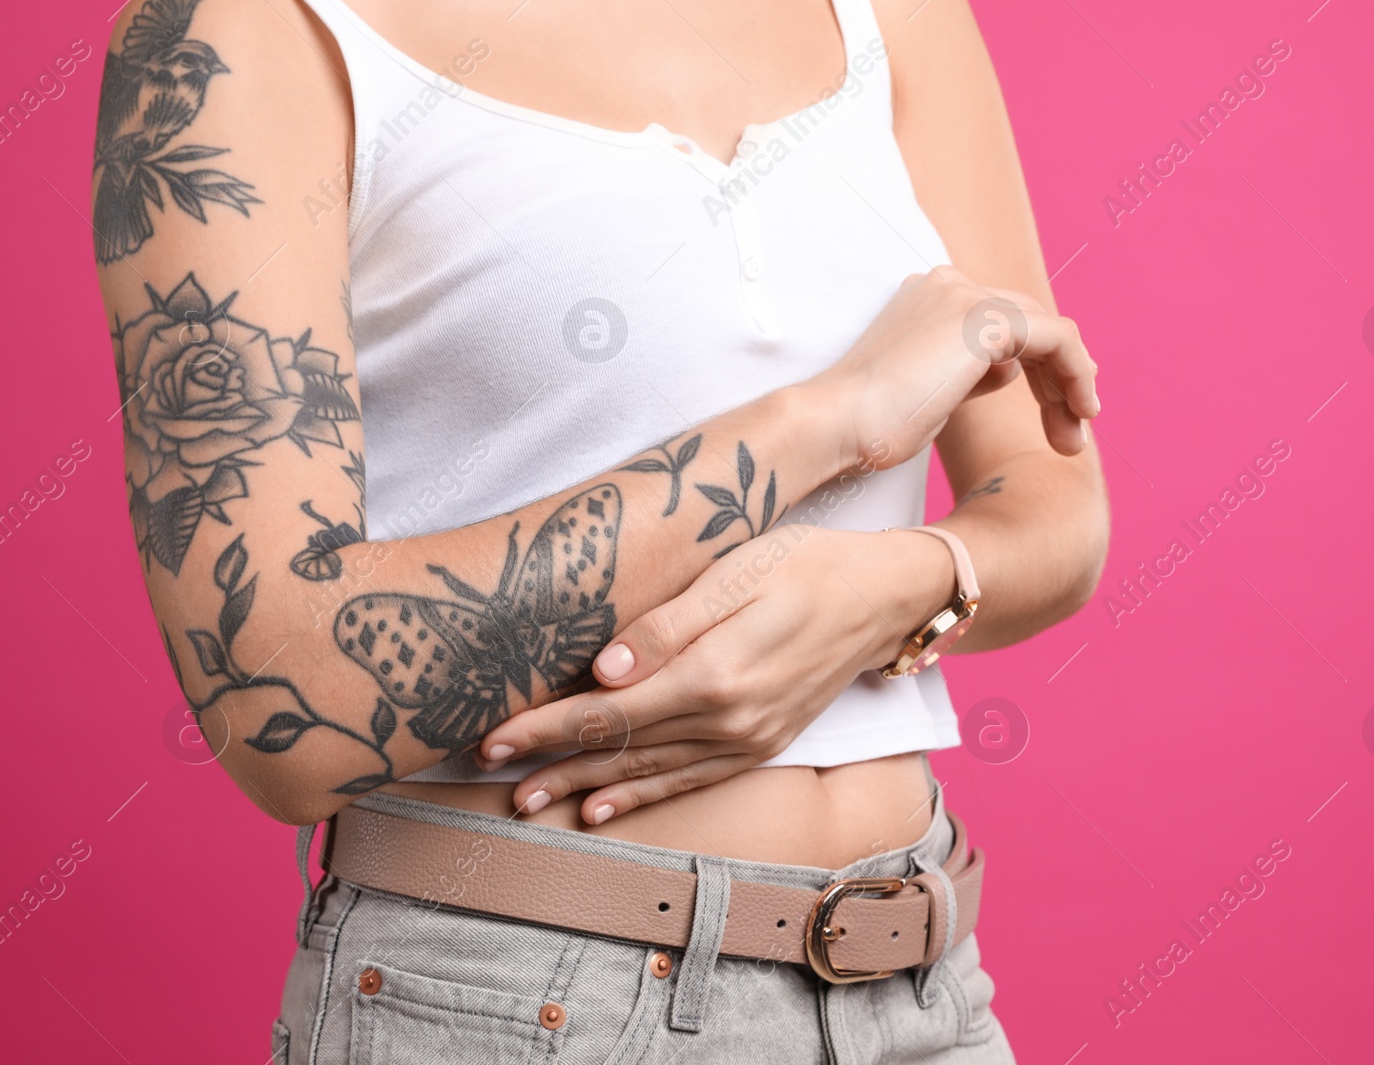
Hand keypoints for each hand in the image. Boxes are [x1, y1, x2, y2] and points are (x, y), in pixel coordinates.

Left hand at [474, 527, 953, 822]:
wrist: (885, 595)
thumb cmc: (808, 565)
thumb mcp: (739, 572)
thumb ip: (669, 625)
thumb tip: (603, 670)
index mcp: (715, 674)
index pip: (610, 710)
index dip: (547, 725)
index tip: (492, 734)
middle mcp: (730, 720)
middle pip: (621, 747)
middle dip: (551, 760)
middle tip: (488, 771)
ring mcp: (748, 739)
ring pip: (650, 772)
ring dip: (587, 787)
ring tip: (530, 800)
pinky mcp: (762, 744)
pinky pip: (691, 780)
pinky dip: (644, 797)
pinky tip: (606, 809)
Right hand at [815, 267, 1100, 464]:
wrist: (837, 424)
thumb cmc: (870, 424)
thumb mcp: (930, 390)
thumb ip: (968, 370)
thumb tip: (1008, 369)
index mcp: (930, 297)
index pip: (1002, 322)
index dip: (1038, 366)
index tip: (1056, 411)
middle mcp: (949, 285)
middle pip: (1031, 323)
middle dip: (1059, 378)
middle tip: (1070, 431)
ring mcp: (966, 297)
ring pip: (1049, 331)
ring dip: (1070, 384)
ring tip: (1072, 437)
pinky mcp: (985, 320)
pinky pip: (1058, 339)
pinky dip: (1076, 375)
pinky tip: (1080, 412)